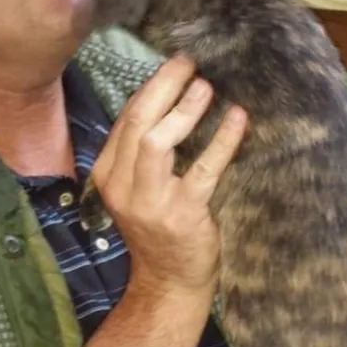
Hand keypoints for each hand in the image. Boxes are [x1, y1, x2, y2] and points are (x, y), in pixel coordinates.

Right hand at [86, 55, 246, 298]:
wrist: (168, 282)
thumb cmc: (159, 228)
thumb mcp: (139, 189)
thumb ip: (144, 153)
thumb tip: (172, 100)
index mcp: (109, 175)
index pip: (126, 120)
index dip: (151, 89)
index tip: (174, 66)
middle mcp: (123, 187)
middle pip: (137, 123)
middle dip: (163, 87)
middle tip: (188, 64)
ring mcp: (150, 202)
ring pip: (157, 142)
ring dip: (183, 111)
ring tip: (206, 87)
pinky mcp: (182, 215)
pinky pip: (203, 170)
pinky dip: (222, 141)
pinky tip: (238, 119)